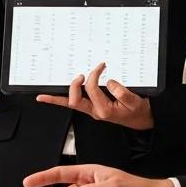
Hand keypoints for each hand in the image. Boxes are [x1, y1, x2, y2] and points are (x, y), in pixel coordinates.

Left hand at [36, 62, 153, 129]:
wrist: (142, 120)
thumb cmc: (138, 111)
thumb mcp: (135, 102)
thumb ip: (123, 93)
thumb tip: (109, 82)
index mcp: (105, 110)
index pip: (92, 90)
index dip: (94, 76)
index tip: (101, 67)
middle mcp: (95, 111)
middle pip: (75, 100)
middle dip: (74, 86)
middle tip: (80, 76)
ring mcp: (91, 110)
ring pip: (70, 104)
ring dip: (57, 99)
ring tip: (44, 96)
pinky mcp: (91, 107)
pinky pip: (74, 103)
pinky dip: (60, 101)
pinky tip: (48, 99)